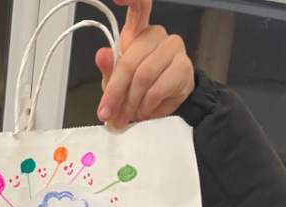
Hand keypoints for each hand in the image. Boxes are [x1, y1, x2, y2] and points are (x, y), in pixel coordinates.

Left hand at [96, 0, 194, 128]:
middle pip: (130, 60)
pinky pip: (157, 88)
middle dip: (115, 92)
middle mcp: (156, 34)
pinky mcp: (183, 67)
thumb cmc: (137, 90)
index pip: (138, 8)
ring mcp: (173, 48)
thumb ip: (109, 70)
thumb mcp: (116, 83)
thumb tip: (101, 54)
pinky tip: (144, 110)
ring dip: (130, 102)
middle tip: (107, 113)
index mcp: (137, 32)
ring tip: (124, 117)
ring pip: (143, 76)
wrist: (165, 107)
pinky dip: (146, 105)